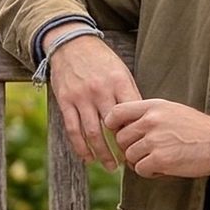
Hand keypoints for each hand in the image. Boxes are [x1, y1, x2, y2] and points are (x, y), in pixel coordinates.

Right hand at [42, 31, 141, 168]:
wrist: (71, 43)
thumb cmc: (101, 60)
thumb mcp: (121, 71)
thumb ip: (130, 94)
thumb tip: (142, 120)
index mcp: (119, 82)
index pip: (131, 115)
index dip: (137, 134)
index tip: (143, 147)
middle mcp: (100, 91)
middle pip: (113, 128)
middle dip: (122, 149)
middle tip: (129, 163)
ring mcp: (81, 97)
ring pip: (93, 133)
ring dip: (102, 153)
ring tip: (110, 166)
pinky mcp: (66, 101)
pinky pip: (73, 129)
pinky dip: (80, 147)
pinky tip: (88, 158)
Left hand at [107, 98, 209, 178]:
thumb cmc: (196, 128)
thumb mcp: (172, 110)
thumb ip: (148, 114)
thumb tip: (123, 126)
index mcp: (152, 106)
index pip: (117, 112)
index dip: (112, 124)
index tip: (118, 132)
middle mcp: (150, 121)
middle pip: (121, 138)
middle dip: (129, 147)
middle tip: (144, 152)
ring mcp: (154, 141)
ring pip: (129, 156)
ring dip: (140, 161)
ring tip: (158, 159)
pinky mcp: (160, 160)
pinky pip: (140, 169)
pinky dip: (149, 172)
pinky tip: (163, 168)